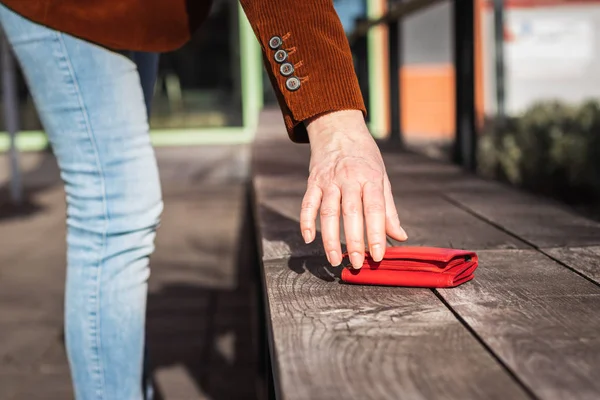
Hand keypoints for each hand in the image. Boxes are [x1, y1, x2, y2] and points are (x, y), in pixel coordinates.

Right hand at [300, 110, 407, 268]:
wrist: (338, 128)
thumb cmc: (364, 156)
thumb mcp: (382, 177)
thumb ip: (389, 209)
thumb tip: (400, 236)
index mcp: (370, 178)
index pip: (375, 209)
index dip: (376, 233)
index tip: (378, 255)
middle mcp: (349, 179)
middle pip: (351, 213)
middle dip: (354, 241)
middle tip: (357, 263)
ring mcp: (329, 180)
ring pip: (328, 212)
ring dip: (330, 238)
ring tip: (334, 259)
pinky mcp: (313, 181)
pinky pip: (307, 203)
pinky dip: (306, 221)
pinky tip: (308, 238)